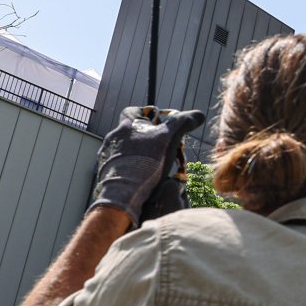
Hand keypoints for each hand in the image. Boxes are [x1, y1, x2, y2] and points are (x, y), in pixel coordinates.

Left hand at [90, 106, 205, 226]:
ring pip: (126, 149)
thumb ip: (183, 123)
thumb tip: (200, 114)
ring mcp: (107, 156)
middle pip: (131, 132)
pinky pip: (120, 166)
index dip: (147, 115)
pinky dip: (131, 168)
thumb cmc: (145, 163)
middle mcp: (113, 139)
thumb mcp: (169, 139)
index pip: (133, 111)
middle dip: (146, 137)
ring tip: (153, 165)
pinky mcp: (106, 173)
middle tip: (161, 147)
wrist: (122, 194)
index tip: (159, 122)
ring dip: (138, 153)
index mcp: (126, 126)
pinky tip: (142, 177)